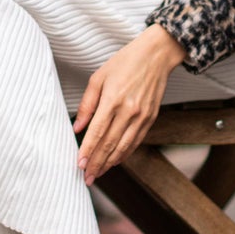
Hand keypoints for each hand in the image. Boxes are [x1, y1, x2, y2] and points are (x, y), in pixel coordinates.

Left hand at [72, 25, 185, 183]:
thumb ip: (87, 104)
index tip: (79, 164)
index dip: (88, 150)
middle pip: (110, 143)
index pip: (98, 131)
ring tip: (98, 174)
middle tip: (87, 178)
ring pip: (124, 147)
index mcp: (113, 99)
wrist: (156, 55)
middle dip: (97, 163)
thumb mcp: (99, 77)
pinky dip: (124, 154)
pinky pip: (136, 141)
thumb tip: (77, 127)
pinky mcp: (151, 118)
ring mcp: (142, 116)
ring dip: (109, 163)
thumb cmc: (125, 62)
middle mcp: (129, 110)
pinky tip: (115, 161)